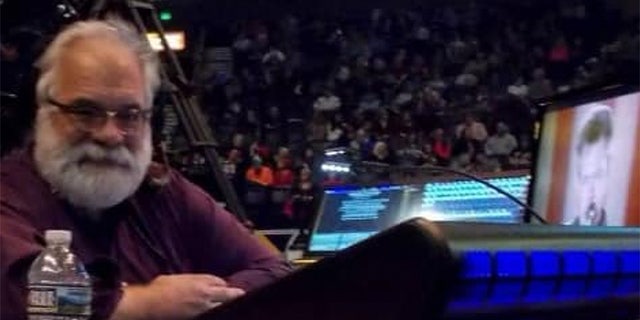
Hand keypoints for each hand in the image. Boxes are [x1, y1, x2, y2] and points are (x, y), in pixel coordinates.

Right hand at [112, 274, 244, 319]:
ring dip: (226, 304)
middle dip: (234, 294)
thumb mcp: (176, 278)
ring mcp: (201, 307)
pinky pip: (211, 314)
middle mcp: (204, 293)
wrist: (150, 304)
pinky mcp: (196, 317)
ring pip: (221, 306)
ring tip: (232, 305)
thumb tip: (196, 282)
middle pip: (226, 293)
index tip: (224, 286)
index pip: (218, 281)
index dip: (222, 284)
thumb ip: (190, 279)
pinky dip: (214, 312)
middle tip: (241, 294)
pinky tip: (217, 312)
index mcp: (198, 281)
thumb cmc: (159, 288)